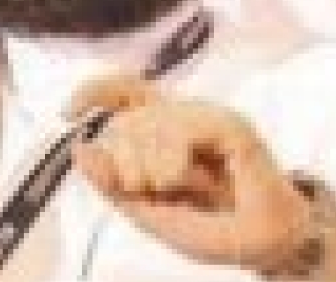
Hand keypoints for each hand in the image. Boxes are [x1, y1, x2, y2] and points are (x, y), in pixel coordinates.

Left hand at [68, 75, 311, 269]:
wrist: (268, 244)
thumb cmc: (216, 229)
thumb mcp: (152, 214)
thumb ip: (115, 185)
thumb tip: (80, 150)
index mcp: (162, 131)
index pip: (121, 92)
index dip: (91, 92)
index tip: (67, 114)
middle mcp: (180, 117)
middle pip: (123, 118)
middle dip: (123, 165)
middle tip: (153, 192)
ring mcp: (203, 116)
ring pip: (145, 122)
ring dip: (148, 169)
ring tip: (176, 189)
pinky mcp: (226, 122)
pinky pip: (178, 127)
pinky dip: (170, 161)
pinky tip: (182, 179)